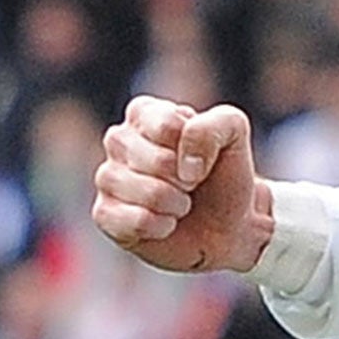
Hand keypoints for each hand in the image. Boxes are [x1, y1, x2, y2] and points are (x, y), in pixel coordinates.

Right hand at [91, 96, 271, 273]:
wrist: (226, 224)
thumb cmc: (224, 173)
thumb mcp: (233, 131)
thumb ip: (211, 127)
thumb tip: (183, 164)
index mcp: (145, 112)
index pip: (165, 125)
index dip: (192, 147)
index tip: (201, 155)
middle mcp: (119, 140)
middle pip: (155, 161)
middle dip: (186, 179)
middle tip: (192, 183)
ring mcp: (108, 177)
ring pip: (145, 192)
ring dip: (177, 204)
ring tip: (181, 203)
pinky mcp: (104, 214)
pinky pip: (134, 222)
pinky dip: (161, 226)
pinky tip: (166, 223)